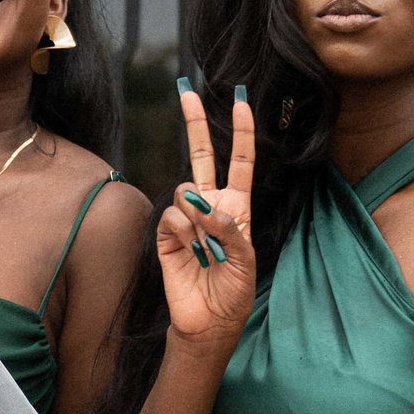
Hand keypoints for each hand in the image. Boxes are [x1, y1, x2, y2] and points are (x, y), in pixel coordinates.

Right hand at [155, 87, 259, 342]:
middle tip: (186, 90)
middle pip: (202, 155)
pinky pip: (172, 216)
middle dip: (195, 123)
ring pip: (185, 189)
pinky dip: (184, 232)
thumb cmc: (235, 292)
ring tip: (206, 247)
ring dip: (199, 214)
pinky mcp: (166, 235)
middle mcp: (210, 206)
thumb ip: (230, 229)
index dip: (241, 133)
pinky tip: (191, 253)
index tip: (240, 103)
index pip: (239, 162)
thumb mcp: (246, 260)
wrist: (207, 322)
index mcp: (238, 207)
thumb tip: (204, 205)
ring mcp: (186, 219)